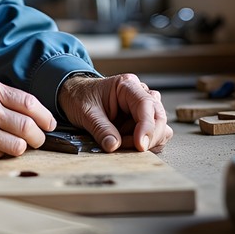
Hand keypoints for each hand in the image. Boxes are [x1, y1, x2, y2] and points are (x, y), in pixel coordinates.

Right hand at [0, 77, 56, 161]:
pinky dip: (1, 154)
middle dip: (39, 137)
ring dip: (21, 148)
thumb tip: (35, 114)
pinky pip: (2, 156)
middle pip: (29, 126)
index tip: (49, 124)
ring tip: (13, 145)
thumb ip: (4, 98)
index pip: (30, 104)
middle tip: (38, 139)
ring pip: (20, 145)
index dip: (45, 116)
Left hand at [57, 73, 172, 153]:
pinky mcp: (141, 120)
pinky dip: (144, 143)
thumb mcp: (86, 112)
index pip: (146, 104)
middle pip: (158, 116)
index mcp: (127, 85)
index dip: (147, 127)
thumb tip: (114, 146)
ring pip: (160, 126)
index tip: (140, 145)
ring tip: (123, 142)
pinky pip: (153, 133)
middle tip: (131, 148)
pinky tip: (126, 142)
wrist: (74, 95)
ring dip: (147, 140)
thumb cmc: (80, 97)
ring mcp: (142, 107)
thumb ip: (101, 129)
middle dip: (149, 136)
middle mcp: (139, 93)